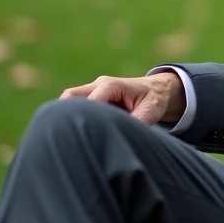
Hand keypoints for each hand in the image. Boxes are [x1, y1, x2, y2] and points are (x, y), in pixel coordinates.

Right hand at [59, 73, 184, 124]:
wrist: (157, 90)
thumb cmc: (155, 99)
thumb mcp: (151, 110)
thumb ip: (137, 121)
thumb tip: (124, 135)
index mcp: (112, 85)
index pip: (91, 99)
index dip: (86, 116)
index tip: (84, 133)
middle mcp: (98, 85)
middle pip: (70, 96)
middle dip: (66, 114)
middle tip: (68, 136)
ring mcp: (93, 91)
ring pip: (69, 102)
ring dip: (69, 117)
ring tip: (73, 137)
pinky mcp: (92, 99)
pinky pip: (75, 107)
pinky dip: (74, 118)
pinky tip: (78, 134)